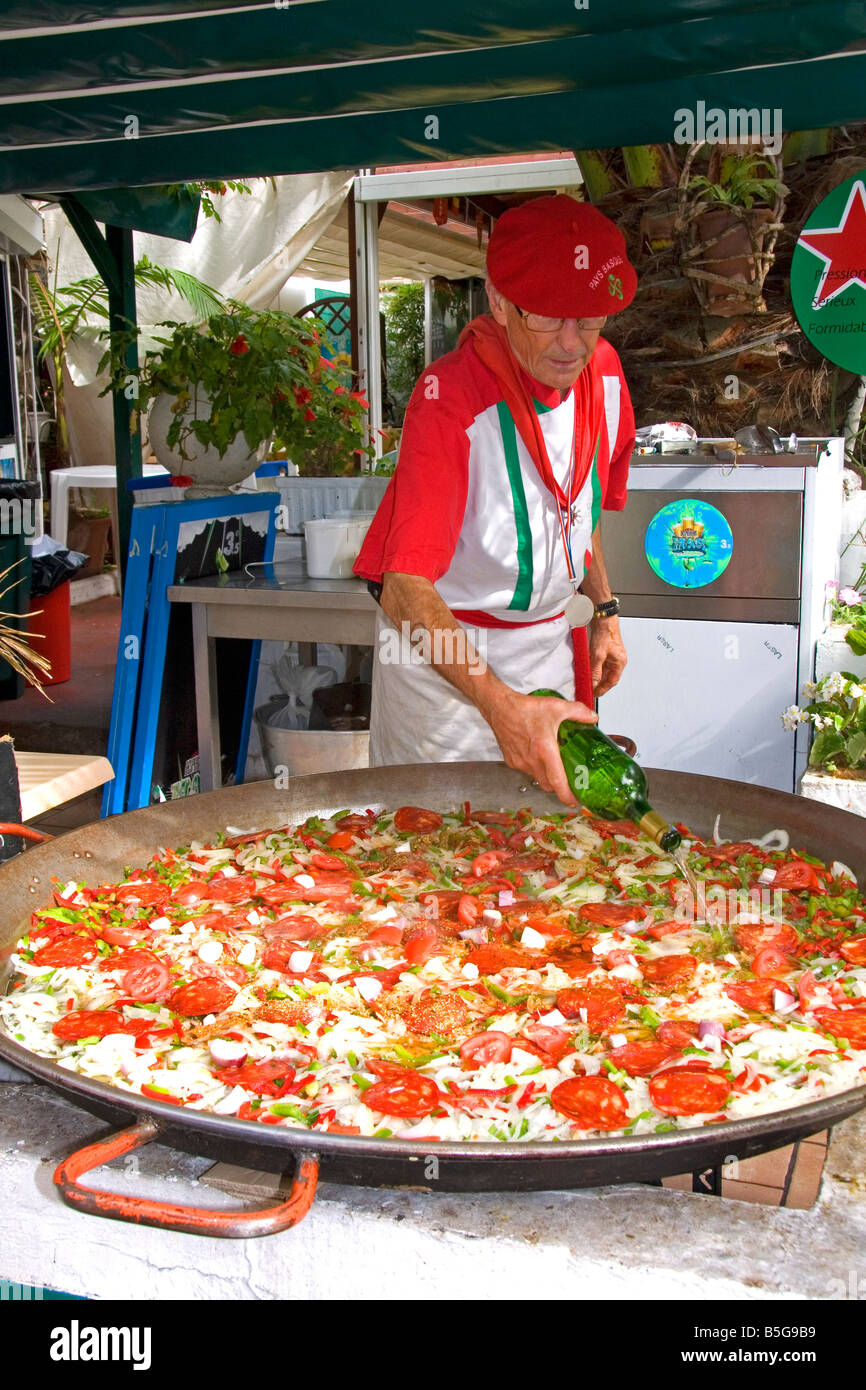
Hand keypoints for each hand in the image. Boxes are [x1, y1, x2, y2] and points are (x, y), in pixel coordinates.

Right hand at [478, 687, 596, 807]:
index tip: (573, 802)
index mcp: (544, 750)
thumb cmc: (523, 709)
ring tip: (553, 766)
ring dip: (546, 777)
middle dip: (559, 787)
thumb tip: (592, 718)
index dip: (567, 796)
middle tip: (569, 784)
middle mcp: (531, 760)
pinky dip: (534, 768)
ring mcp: (520, 762)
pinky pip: (526, 771)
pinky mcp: (511, 761)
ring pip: (537, 778)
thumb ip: (578, 712)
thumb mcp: (556, 707)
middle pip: (548, 785)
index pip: (557, 781)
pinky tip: (538, 756)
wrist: (499, 707)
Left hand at [590, 616, 626, 697]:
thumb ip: (595, 671)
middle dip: (600, 684)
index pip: (612, 681)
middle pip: (609, 677)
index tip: (595, 694)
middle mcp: (618, 660)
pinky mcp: (606, 651)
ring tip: (588, 681)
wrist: (603, 618)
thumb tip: (594, 683)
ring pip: (605, 671)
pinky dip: (595, 669)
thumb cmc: (605, 633)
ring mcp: (612, 656)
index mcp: (620, 662)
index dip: (603, 689)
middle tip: (590, 689)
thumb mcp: (598, 655)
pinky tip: (589, 670)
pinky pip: (601, 664)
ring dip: (597, 677)